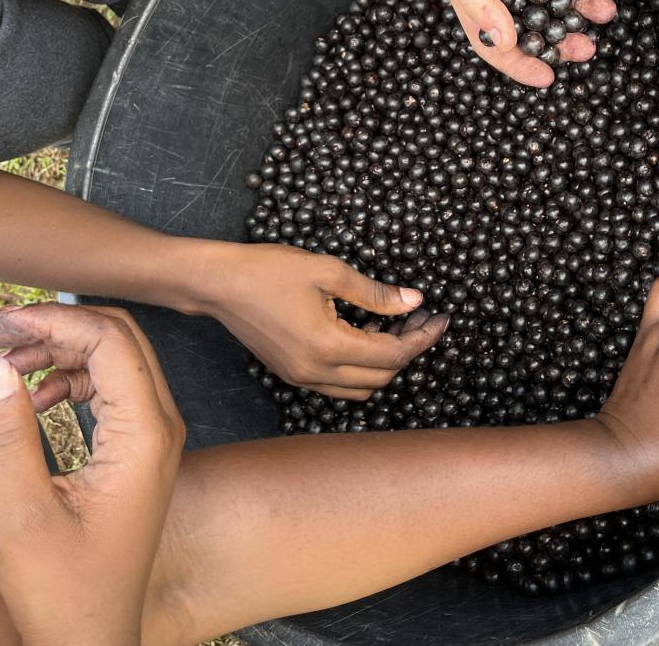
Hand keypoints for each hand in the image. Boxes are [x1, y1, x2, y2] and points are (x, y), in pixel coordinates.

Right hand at [0, 303, 185, 645]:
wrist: (91, 636)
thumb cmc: (62, 589)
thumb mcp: (21, 514)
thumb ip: (7, 435)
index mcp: (145, 437)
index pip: (110, 341)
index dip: (53, 320)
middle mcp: (162, 428)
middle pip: (119, 338)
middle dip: (56, 325)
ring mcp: (155, 438)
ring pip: (116, 358)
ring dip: (61, 349)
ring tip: (4, 360)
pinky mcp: (140, 449)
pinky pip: (113, 387)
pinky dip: (72, 378)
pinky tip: (35, 398)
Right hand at [182, 241, 448, 399]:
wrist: (217, 284)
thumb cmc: (268, 270)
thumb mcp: (327, 271)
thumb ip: (374, 293)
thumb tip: (413, 302)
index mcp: (328, 346)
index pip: (392, 354)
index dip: (422, 337)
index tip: (441, 318)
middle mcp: (316, 371)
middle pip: (381, 377)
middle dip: (408, 349)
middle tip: (420, 318)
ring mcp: (301, 377)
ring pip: (361, 387)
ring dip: (385, 363)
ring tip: (396, 327)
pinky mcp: (291, 374)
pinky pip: (338, 384)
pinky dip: (360, 368)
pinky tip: (364, 335)